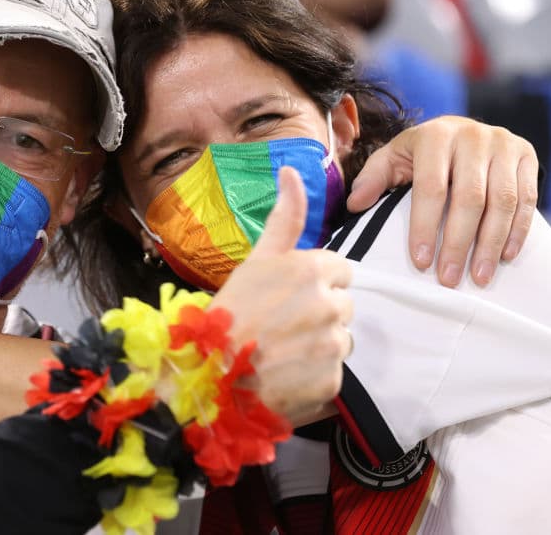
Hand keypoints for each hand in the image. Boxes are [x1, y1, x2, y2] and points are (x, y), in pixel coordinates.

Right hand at [215, 167, 353, 426]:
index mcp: (312, 270)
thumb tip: (291, 170)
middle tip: (280, 326)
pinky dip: (314, 375)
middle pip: (342, 305)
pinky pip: (333, 372)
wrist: (208, 377)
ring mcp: (332, 344)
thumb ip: (284, 218)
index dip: (313, 283)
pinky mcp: (332, 380)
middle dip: (318, 314)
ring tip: (282, 352)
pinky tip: (286, 374)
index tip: (287, 297)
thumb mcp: (255, 260)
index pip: (340, 271)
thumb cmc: (228, 315)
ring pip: (339, 339)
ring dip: (317, 345)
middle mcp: (329, 304)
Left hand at [347, 116, 537, 286]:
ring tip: (477, 277)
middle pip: (469, 198)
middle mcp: (473, 136)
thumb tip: (354, 204)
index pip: (430, 188)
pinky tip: (504, 257)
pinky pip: (527, 199)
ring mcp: (505, 144)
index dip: (425, 227)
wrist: (465, 130)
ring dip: (490, 244)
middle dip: (458, 243)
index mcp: (435, 135)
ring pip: (502, 201)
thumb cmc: (422, 153)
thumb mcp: (394, 157)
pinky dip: (517, 231)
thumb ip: (374, 178)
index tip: (420, 261)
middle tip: (448, 278)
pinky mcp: (528, 156)